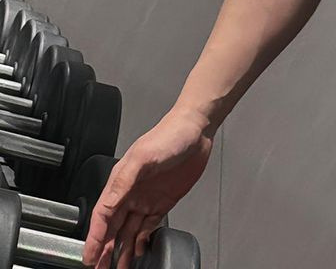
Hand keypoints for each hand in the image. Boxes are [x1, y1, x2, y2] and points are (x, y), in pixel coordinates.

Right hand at [82, 107, 213, 268]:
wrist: (197, 130)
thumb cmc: (169, 134)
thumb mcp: (143, 156)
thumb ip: (123, 180)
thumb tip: (108, 203)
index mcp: (121, 181)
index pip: (103, 216)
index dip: (94, 238)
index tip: (88, 256)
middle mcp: (131, 192)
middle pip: (112, 228)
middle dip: (104, 250)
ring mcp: (146, 199)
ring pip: (128, 232)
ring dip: (121, 251)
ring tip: (117, 268)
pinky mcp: (163, 202)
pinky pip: (148, 227)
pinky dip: (141, 241)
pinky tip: (138, 251)